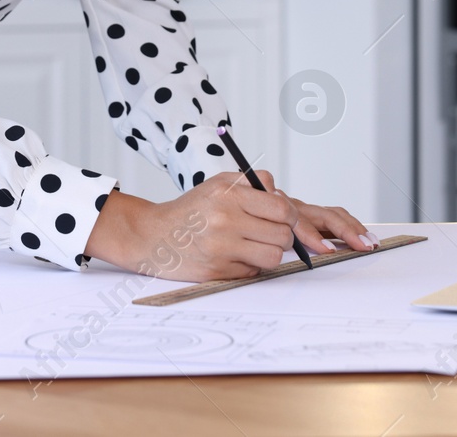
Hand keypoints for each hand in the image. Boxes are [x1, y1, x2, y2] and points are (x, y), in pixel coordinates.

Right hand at [83, 172, 378, 281]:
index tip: (305, 231)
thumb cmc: (190, 210)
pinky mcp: (218, 269)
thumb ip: (253, 185)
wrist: (151, 236)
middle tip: (268, 236)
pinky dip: (252, 267)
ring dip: (270, 254)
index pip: (282, 207)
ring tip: (247, 246)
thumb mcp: (219, 185)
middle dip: (284, 238)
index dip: (296, 221)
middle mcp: (227, 216)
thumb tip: (286, 197)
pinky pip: (254, 271)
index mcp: (230, 192)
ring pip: (273, 255)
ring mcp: (222, 244)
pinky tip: (233, 258)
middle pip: (283, 233)